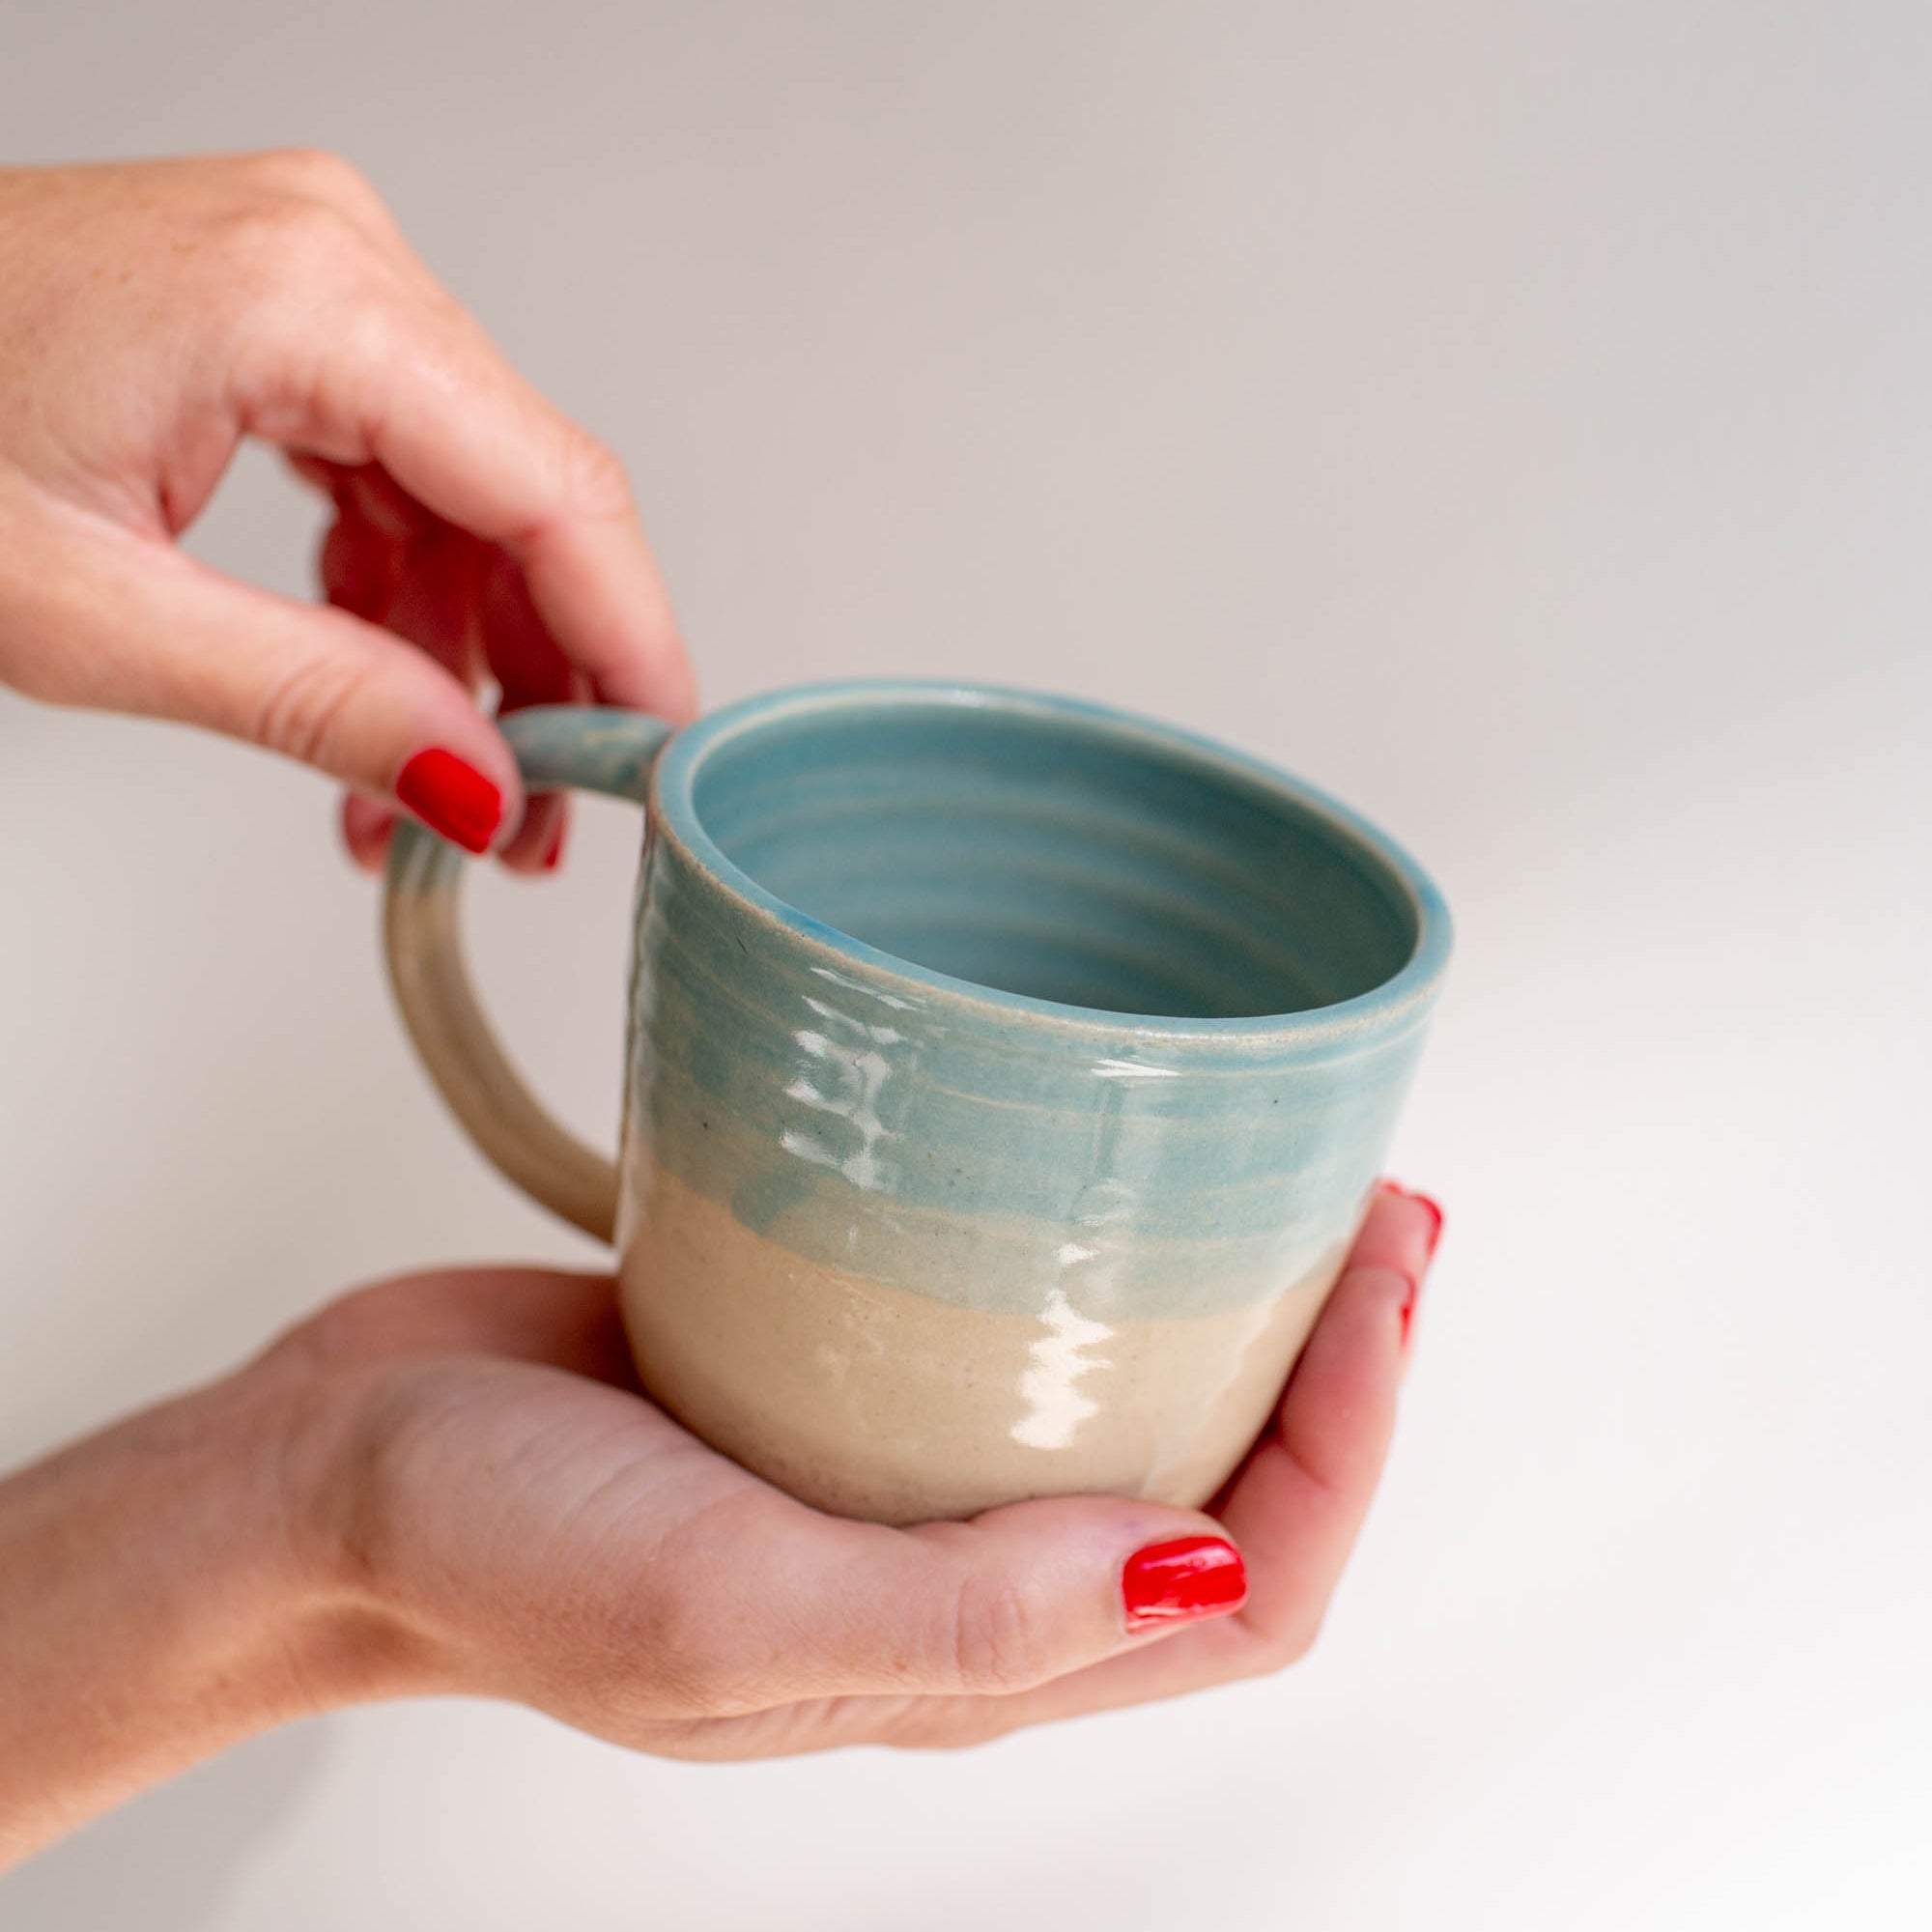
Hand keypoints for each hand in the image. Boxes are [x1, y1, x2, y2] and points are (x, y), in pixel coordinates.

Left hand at [0, 151, 695, 871]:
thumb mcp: (92, 613)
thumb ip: (318, 700)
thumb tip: (482, 782)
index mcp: (301, 297)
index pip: (553, 491)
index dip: (628, 643)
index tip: (655, 761)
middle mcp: (333, 256)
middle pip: (530, 496)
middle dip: (543, 675)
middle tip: (531, 820)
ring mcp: (315, 273)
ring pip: (474, 496)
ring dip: (466, 652)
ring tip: (427, 788)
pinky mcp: (288, 312)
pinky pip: (406, 470)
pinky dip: (403, 592)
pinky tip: (376, 692)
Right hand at [293, 1184, 1441, 1755]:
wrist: (331, 1464)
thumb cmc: (492, 1549)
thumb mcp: (723, 1610)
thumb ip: (961, 1618)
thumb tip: (1198, 1570)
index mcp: (967, 1652)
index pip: (1249, 1585)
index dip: (1352, 1442)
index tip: (1379, 1273)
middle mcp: (962, 1563)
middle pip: (1225, 1484)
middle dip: (1331, 1354)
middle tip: (1370, 1199)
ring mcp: (901, 1459)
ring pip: (1126, 1395)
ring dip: (1230, 1297)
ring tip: (1272, 1168)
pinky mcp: (837, 1366)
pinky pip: (1005, 1321)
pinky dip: (1084, 1251)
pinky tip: (1083, 1168)